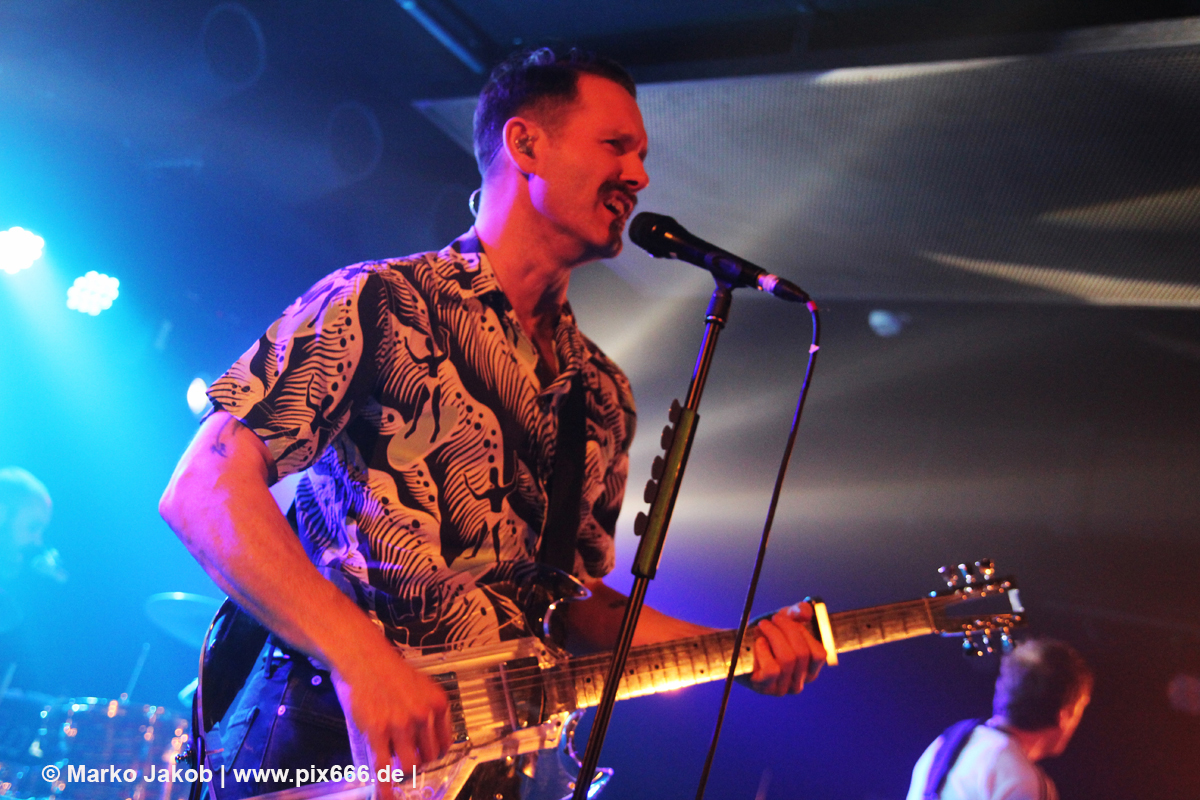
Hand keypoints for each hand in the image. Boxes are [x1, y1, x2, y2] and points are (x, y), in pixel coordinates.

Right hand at [331, 643, 451, 782]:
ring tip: (395, 767)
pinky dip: (385, 786)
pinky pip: (384, 768)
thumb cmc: (387, 670)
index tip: (428, 757)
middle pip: (429, 756)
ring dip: (403, 771)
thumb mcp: (419, 686)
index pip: (445, 742)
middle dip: (419, 762)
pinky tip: (384, 795)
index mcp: (437, 703)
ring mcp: (401, 725)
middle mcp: (423, 715)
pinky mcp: (377, 732)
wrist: (363, 657)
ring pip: (410, 765)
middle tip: (407, 760)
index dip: (435, 753)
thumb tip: (427, 737)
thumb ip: (426, 710)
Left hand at [742, 602, 826, 694]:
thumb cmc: (765, 635)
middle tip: (773, 618)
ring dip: (774, 636)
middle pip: (802, 654)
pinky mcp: (765, 687)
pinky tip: (758, 643)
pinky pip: (772, 669)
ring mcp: (782, 688)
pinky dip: (764, 651)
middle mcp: (799, 682)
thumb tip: (806, 612)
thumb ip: (798, 612)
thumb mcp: (784, 621)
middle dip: (787, 630)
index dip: (804, 633)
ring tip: (763, 626)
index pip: (819, 654)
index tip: (788, 618)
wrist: (738, 646)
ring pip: (787, 659)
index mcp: (809, 670)